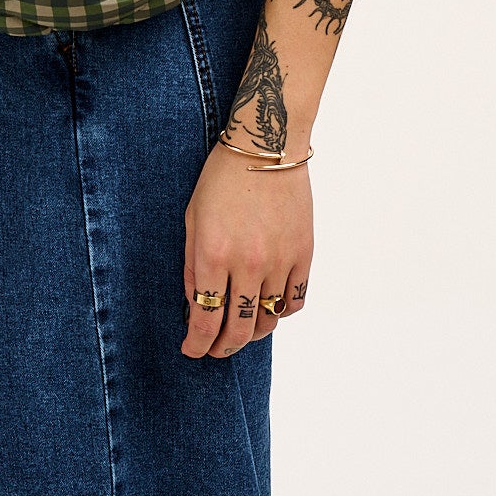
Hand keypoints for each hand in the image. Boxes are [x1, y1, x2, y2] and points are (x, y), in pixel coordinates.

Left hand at [181, 141, 312, 357]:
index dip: (197, 344)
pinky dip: (281, 311)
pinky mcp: (304, 252)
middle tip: (215, 349)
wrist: (266, 145)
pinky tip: (269, 306)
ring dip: (252, 332)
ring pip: (268, 319)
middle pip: (238, 329)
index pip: (206, 319)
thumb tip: (196, 306)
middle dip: (222, 347)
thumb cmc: (221, 178)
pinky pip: (295, 300)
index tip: (192, 351)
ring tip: (241, 329)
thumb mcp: (192, 218)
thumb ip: (192, 267)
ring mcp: (280, 259)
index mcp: (214, 253)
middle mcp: (248, 262)